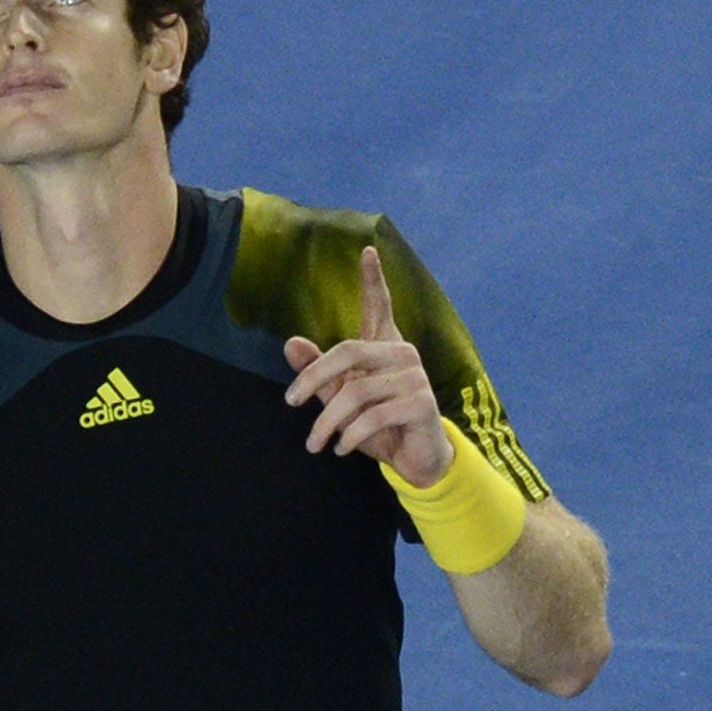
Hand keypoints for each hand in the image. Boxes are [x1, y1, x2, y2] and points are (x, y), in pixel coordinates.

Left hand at [282, 245, 452, 486]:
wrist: (415, 460)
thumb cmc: (377, 427)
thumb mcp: (340, 401)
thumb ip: (318, 374)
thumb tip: (290, 343)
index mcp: (385, 347)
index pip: (379, 306)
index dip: (373, 279)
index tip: (367, 250)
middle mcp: (403, 353)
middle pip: (347, 352)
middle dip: (313, 378)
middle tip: (289, 402)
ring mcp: (415, 377)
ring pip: (355, 393)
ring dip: (327, 422)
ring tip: (315, 443)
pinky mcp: (422, 403)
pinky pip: (373, 417)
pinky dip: (350, 437)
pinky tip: (341, 449)